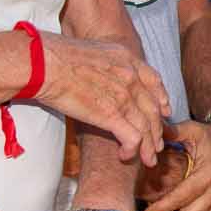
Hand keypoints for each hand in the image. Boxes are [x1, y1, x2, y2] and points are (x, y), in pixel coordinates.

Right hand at [36, 31, 169, 164]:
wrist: (45, 64)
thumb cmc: (58, 56)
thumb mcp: (94, 50)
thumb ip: (108, 63)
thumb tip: (103, 74)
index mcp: (128, 59)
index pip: (154, 82)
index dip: (162, 100)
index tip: (165, 112)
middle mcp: (131, 77)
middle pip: (153, 109)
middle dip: (157, 130)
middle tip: (157, 144)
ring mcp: (124, 96)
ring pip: (146, 127)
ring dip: (148, 147)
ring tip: (148, 160)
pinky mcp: (111, 115)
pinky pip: (132, 138)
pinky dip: (132, 150)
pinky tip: (125, 156)